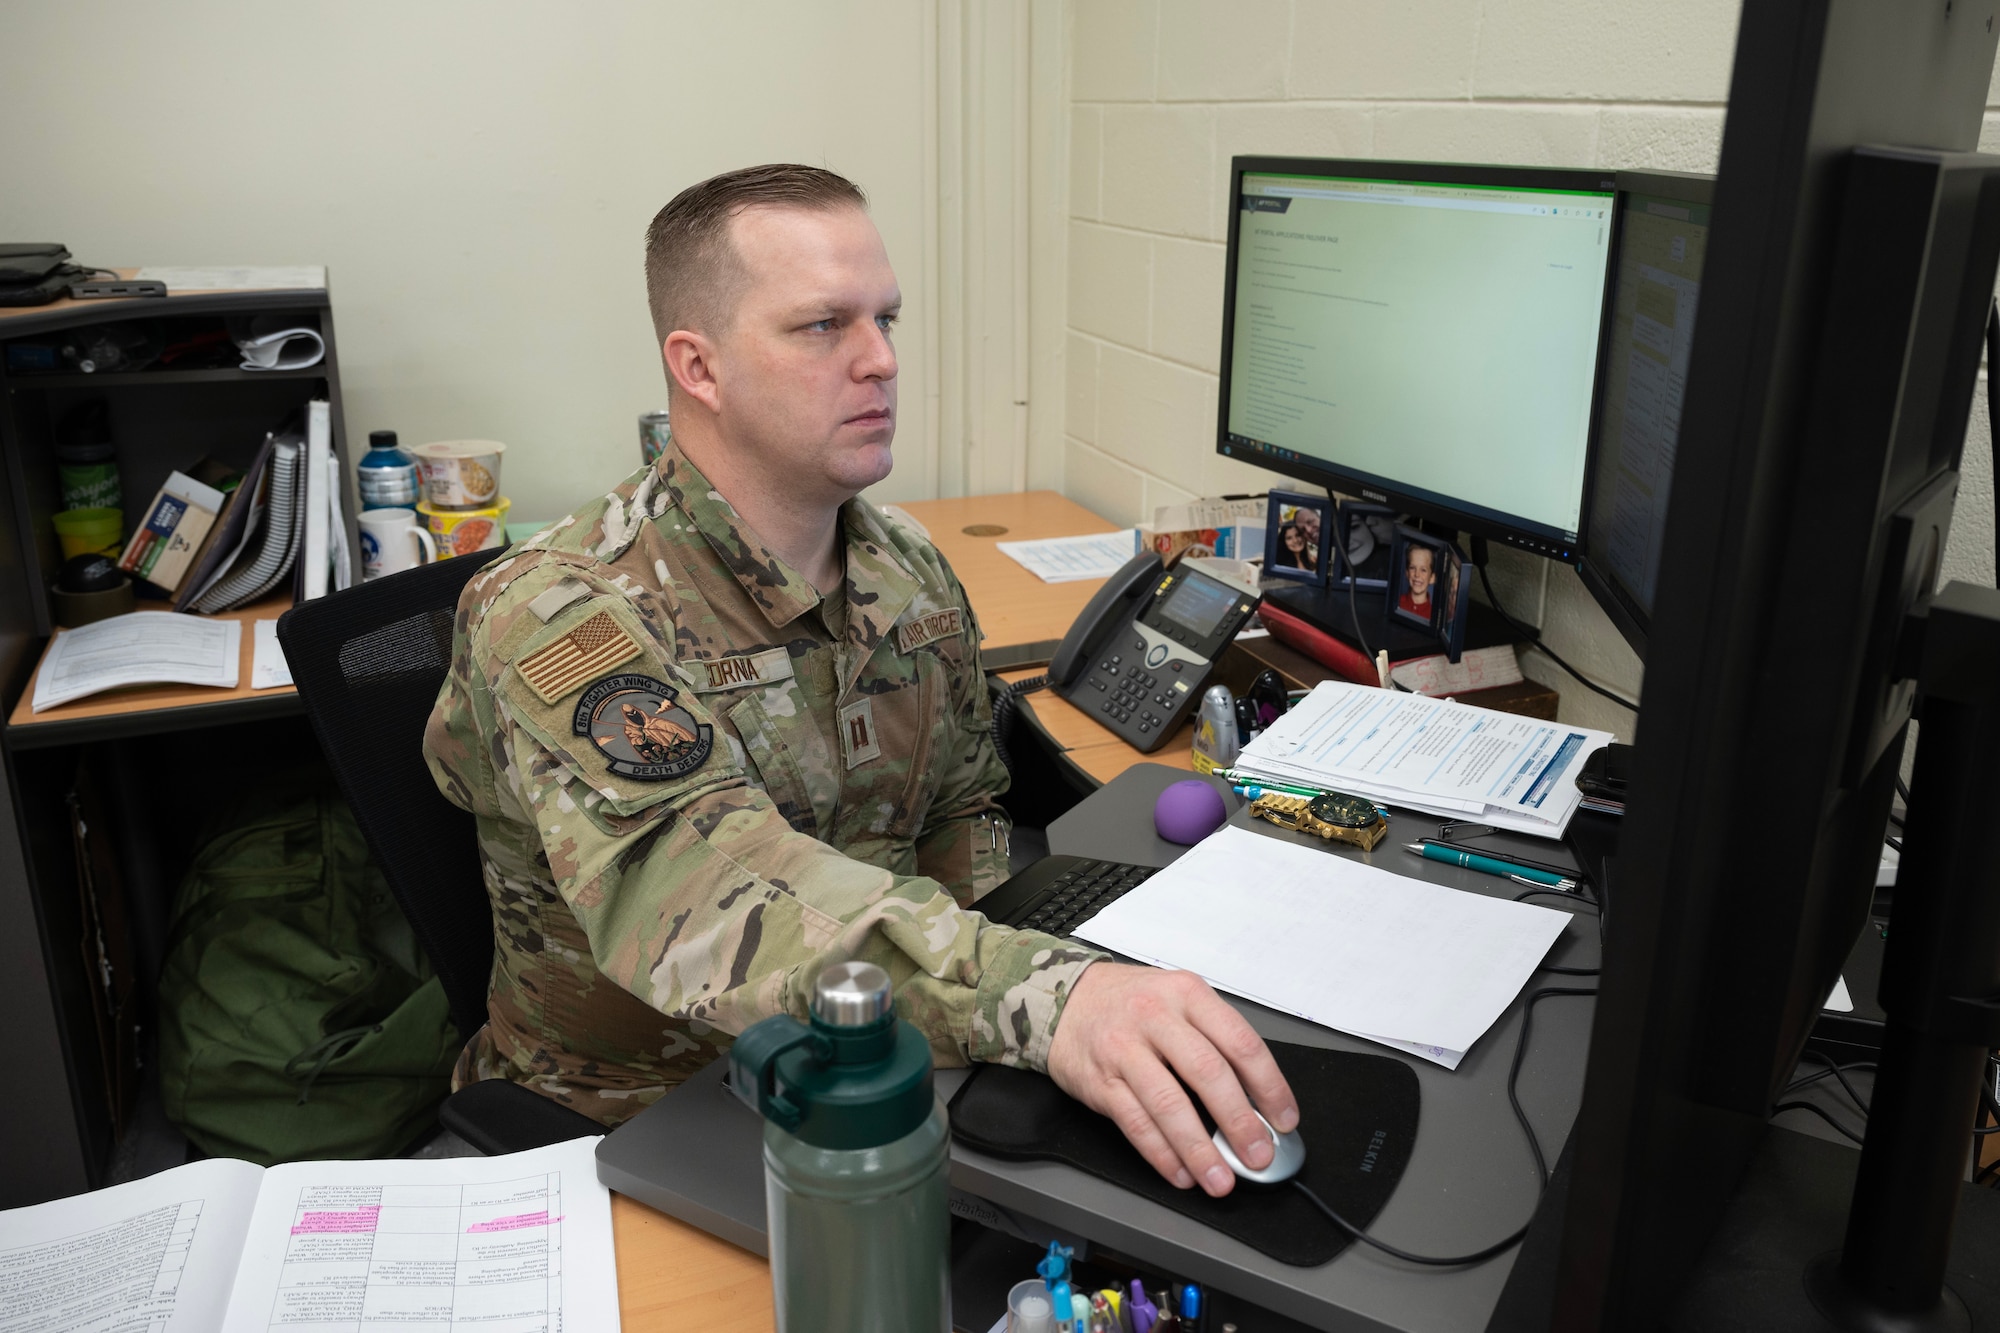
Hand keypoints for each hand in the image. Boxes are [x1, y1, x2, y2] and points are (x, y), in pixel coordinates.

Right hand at [1046, 962, 1297, 1197]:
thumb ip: (1216, 1042)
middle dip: (1238, 1122)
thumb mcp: (1179, 1001)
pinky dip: (1161, 1153)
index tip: (1284, 1120)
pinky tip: (1180, 1172)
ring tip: (1219, 1178)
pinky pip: (1135, 1122)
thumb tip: (1258, 1101)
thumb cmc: (1131, 1003)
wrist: (1066, 999)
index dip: (1269, 1086)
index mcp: (1188, 995)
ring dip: (1199, 1149)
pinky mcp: (1100, 1080)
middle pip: (1207, 1073)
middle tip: (1258, 1155)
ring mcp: (1124, 1049)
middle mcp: (1157, 1017)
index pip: (1240, 1042)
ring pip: (1169, 1104)